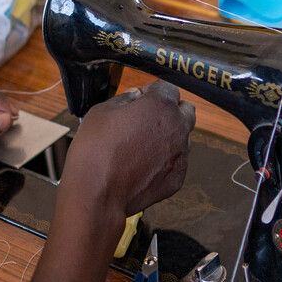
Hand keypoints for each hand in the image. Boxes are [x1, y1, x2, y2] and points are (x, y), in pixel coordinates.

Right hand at [62, 80, 194, 217]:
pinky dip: (164, 162)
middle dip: (170, 110)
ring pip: (183, 137)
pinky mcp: (178, 177)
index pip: (168, 88)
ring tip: (142, 147)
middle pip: (186, 110)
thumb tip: (136, 96)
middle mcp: (178, 127)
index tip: (139, 101)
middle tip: (147, 120)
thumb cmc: (95, 150)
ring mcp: (181, 154)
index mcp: (161, 106)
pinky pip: (176, 162)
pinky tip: (143, 167)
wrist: (97, 194)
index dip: (151, 92)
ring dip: (169, 137)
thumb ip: (124, 99)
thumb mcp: (101, 112)